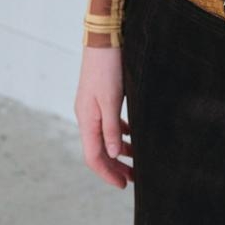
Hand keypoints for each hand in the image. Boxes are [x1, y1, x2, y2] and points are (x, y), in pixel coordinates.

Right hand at [74, 46, 133, 188]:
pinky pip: (109, 123)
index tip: (123, 185)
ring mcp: (93, 107)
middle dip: (115, 166)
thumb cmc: (108, 67)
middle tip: (133, 179)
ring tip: (137, 160)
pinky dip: (120, 133)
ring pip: (105, 137)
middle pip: (99, 150)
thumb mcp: (111, 99)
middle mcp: (87, 116)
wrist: (104, 38)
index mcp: (87, 119)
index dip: (107, 173)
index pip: (93, 156)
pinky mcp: (101, 98)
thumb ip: (111, 128)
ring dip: (120, 151)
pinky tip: (132, 135)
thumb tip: (113, 154)